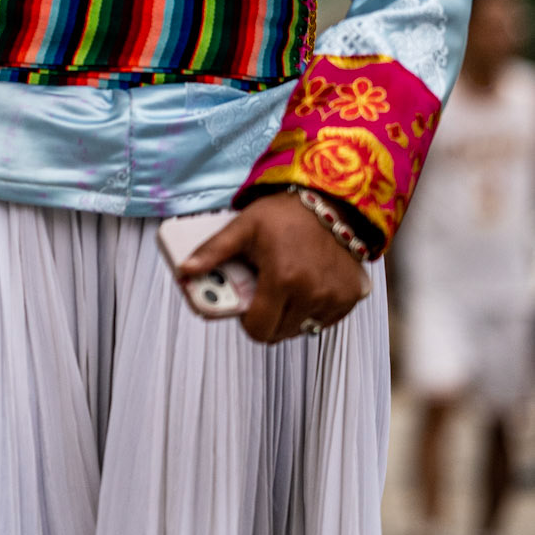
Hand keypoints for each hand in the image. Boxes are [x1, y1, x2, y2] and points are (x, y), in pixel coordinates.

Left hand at [179, 193, 369, 344]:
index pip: (258, 329)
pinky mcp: (350, 297)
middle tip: (265, 292)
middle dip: (267, 317)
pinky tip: (308, 283)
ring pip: (301, 328)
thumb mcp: (244, 227)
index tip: (247, 306)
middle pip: (278, 333)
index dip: (247, 321)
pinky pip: (324, 319)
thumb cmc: (285, 213)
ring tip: (287, 284)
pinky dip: (313, 308)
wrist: (332, 200)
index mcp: (282, 279)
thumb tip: (185, 270)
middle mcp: (311, 292)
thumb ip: (213, 252)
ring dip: (290, 314)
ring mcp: (334, 297)